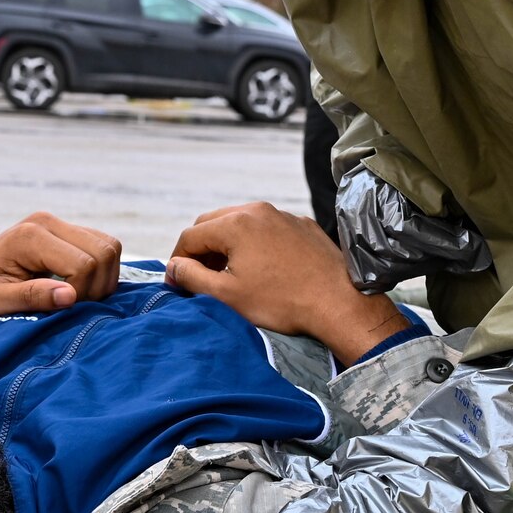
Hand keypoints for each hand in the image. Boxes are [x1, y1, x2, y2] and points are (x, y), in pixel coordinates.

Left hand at [0, 212, 121, 324]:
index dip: (81, 294)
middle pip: (104, 251)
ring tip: (76, 298)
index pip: (83, 264)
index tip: (61, 311)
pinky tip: (78, 287)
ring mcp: (57, 223)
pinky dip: (100, 271)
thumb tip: (70, 296)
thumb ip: (32, 297)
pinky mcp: (65, 231)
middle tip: (73, 306)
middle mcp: (47, 221)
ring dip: (102, 278)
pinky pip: (102, 246)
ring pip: (110, 247)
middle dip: (97, 286)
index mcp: (30, 236)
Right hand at [167, 202, 409, 362]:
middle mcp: (257, 210)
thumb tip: (173, 267)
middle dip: (201, 249)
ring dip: (227, 245)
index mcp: (235, 223)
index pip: (190, 236)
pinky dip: (255, 243)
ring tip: (230, 274)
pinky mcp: (302, 225)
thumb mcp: (228, 296)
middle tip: (201, 278)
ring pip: (241, 223)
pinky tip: (263, 269)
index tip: (178, 283)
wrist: (338, 301)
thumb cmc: (282, 302)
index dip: (178, 261)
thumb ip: (192, 278)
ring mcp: (282, 215)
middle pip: (213, 223)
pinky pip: (267, 228)